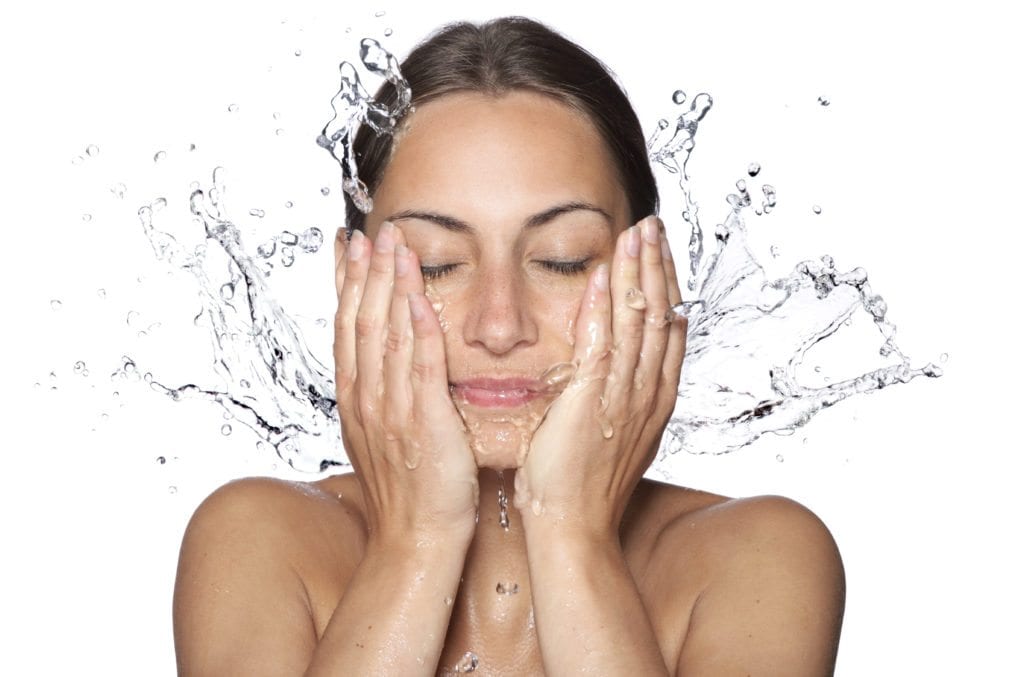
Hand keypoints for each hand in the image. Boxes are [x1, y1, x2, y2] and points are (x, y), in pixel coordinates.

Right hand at [334, 222, 478, 545]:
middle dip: (365, 273)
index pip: (347, 329)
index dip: (345, 284)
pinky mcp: (424, 421)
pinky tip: (421, 297)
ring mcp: (392, 409)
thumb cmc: (408, 491)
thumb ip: (383, 395)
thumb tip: (384, 363)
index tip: (347, 248)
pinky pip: (421, 366)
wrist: (415, 540)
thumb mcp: (383, 436)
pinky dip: (420, 329)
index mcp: (356, 399)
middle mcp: (367, 398)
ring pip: (387, 335)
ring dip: (390, 287)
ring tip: (395, 245)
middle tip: (371, 232)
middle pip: (361, 322)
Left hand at [514, 216, 685, 535]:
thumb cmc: (583, 485)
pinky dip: (605, 307)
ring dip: (638, 274)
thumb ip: (624, 394)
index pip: (668, 329)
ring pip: (639, 323)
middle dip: (657, 267)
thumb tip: (624, 366)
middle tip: (652, 226)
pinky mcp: (593, 403)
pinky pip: (602, 345)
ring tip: (636, 234)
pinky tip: (605, 275)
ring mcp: (624, 398)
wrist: (573, 527)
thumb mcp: (615, 433)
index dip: (666, 285)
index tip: (659, 251)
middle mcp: (647, 393)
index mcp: (653, 399)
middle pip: (661, 316)